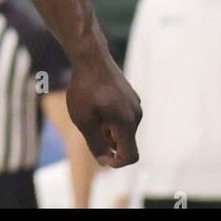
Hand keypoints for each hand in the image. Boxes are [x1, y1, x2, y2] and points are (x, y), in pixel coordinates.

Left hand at [65, 53, 140, 168]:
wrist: (90, 58)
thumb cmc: (84, 89)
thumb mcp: (83, 120)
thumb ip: (95, 143)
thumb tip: (105, 162)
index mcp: (127, 123)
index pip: (131, 156)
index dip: (117, 162)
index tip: (100, 156)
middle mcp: (136, 115)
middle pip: (126, 142)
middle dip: (108, 142)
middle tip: (88, 126)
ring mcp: (135, 104)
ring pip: (124, 129)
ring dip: (108, 130)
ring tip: (90, 113)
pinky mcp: (131, 96)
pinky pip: (123, 116)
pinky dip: (111, 118)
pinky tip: (96, 104)